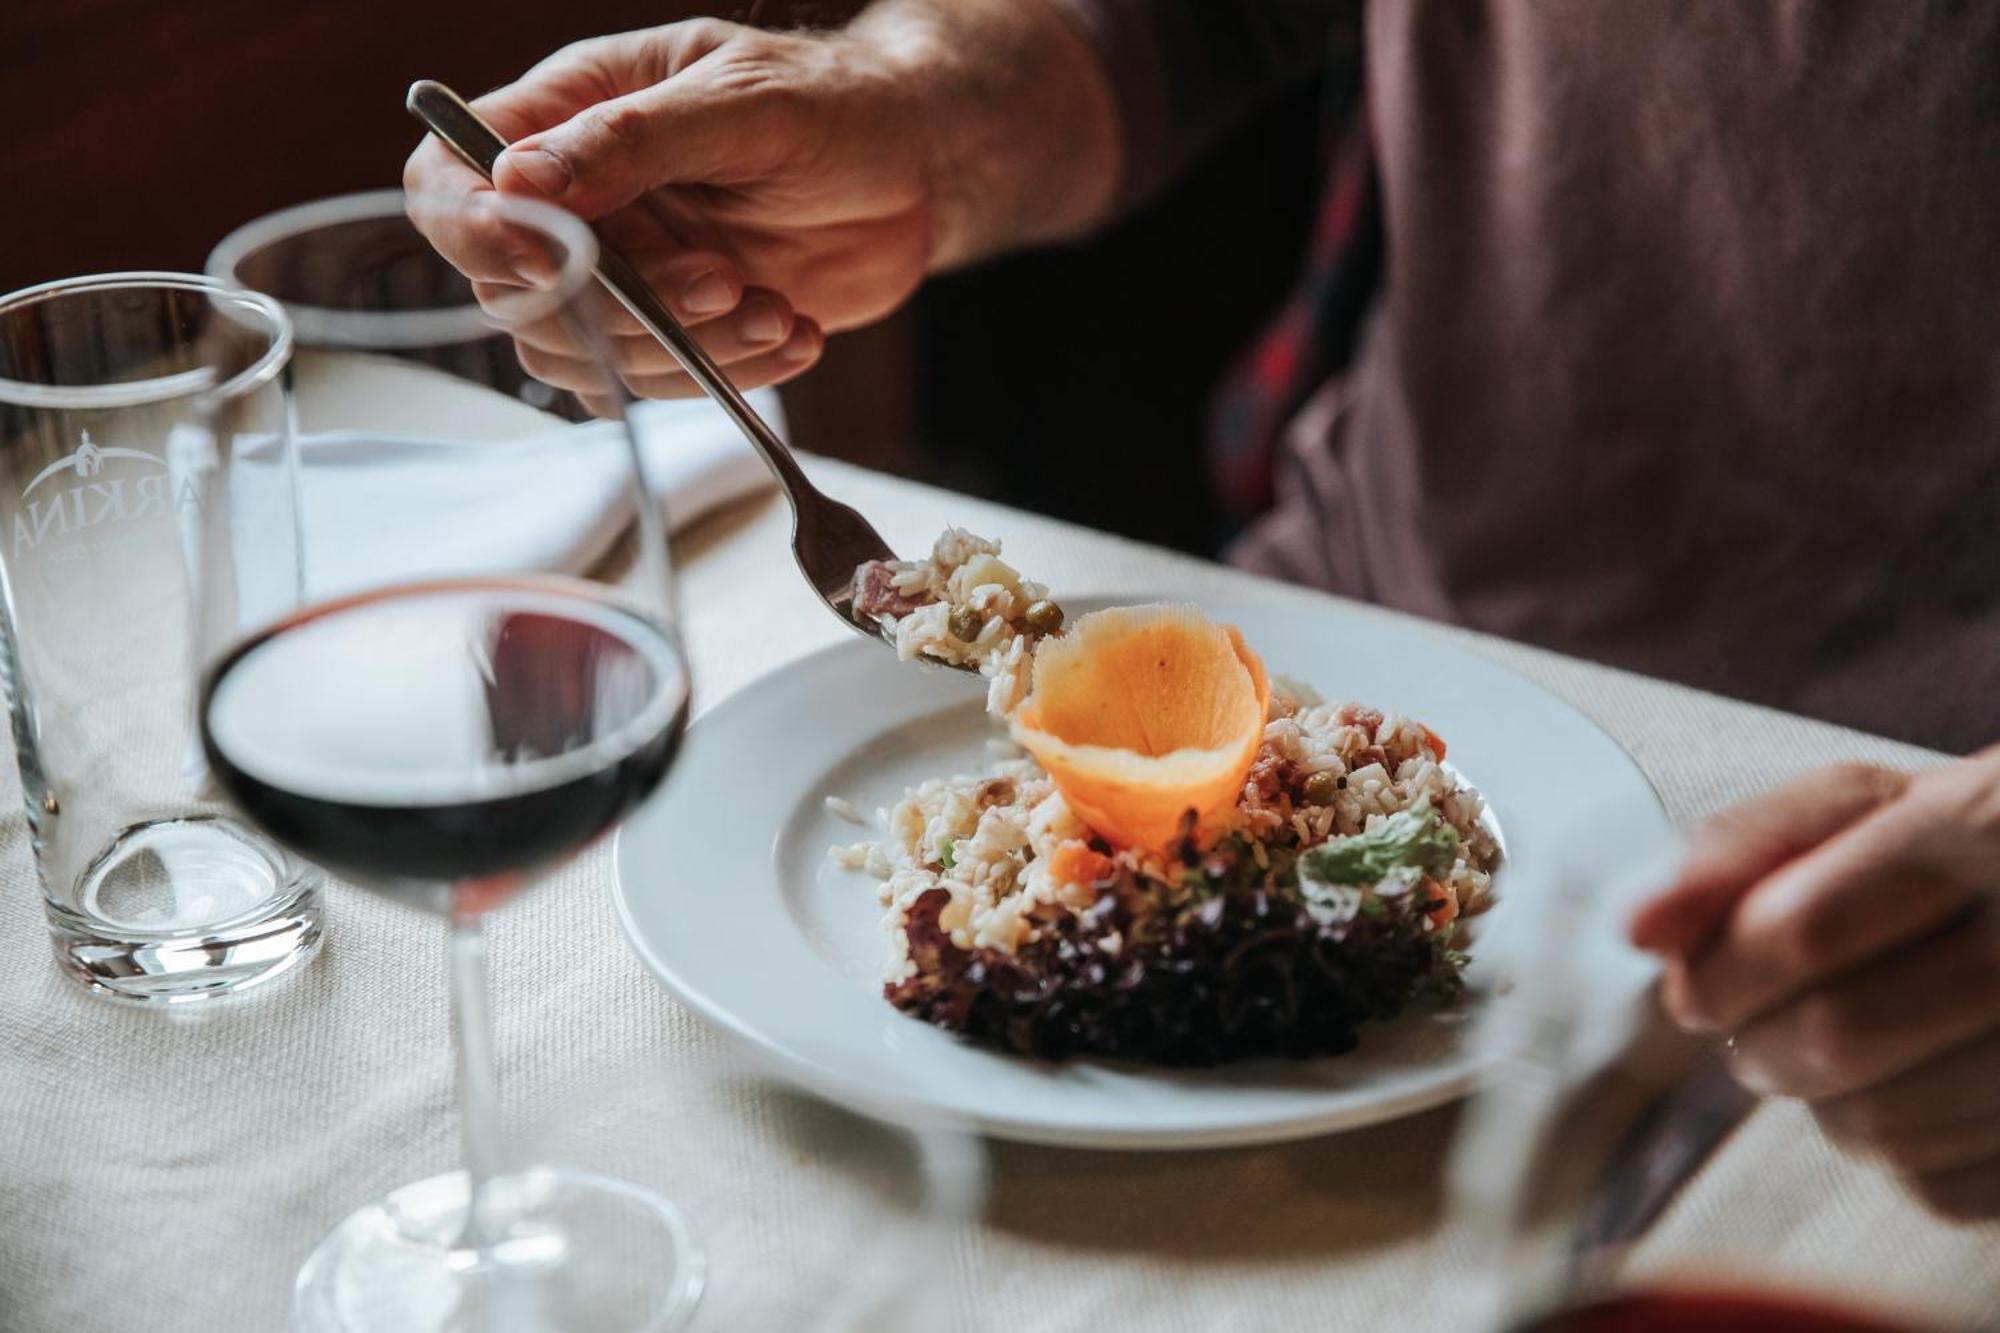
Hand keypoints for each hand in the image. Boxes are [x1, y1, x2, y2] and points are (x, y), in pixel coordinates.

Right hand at [403, 19, 942, 400]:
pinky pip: (664, 386)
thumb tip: (515, 180)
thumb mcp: (738, 100)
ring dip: (681, 351)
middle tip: (720, 280)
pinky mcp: (684, 331)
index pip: (451, 182)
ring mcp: (630, 275)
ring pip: (589, 359)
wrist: (919, 164)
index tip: (545, 259)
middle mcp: (582, 204)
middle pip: (517, 295)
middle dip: (619, 309)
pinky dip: (731, 374)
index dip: (472, 231)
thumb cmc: (831, 103)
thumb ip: (630, 140)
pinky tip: (794, 330)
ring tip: (769, 305)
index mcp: (568, 117)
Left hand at [1631, 750, 1999, 1220]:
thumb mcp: (1867, 810)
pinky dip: (1900, 1152)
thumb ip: (1744, 846)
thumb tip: (1639, 928)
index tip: (1694, 988)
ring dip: (1823, 1098)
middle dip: (1759, 1040)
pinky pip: (1938, 1188)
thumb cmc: (1957, 851)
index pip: (1802, 930)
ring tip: (1847, 1045)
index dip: (1718, 973)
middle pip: (1835, 1035)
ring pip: (1882, 1126)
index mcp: (1987, 822)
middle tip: (1759, 1022)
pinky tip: (1917, 1085)